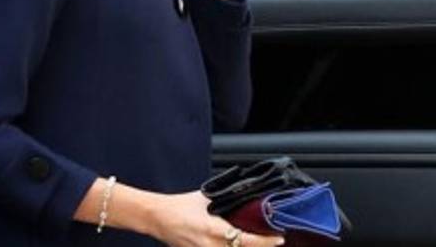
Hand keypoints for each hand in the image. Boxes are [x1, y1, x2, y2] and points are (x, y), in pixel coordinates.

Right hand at [149, 191, 283, 246]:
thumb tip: (248, 194)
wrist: (157, 217)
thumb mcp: (207, 198)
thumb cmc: (180, 206)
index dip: (264, 241)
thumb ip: (227, 199)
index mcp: (212, 229)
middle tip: (274, 243)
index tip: (279, 238)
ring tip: (261, 245)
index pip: (244, 239)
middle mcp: (208, 246)